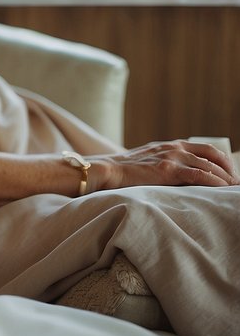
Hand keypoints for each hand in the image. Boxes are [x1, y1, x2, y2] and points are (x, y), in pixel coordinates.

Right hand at [95, 140, 239, 191]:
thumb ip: (165, 162)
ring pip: (209, 166)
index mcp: (171, 145)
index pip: (206, 149)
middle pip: (213, 155)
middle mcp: (174, 148)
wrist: (107, 170)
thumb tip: (179, 177)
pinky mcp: (168, 170)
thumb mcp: (149, 160)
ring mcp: (171, 157)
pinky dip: (215, 182)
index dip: (222, 162)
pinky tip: (222, 189)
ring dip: (226, 179)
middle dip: (229, 169)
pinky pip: (200, 175)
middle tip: (235, 184)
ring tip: (234, 190)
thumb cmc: (124, 170)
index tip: (229, 175)